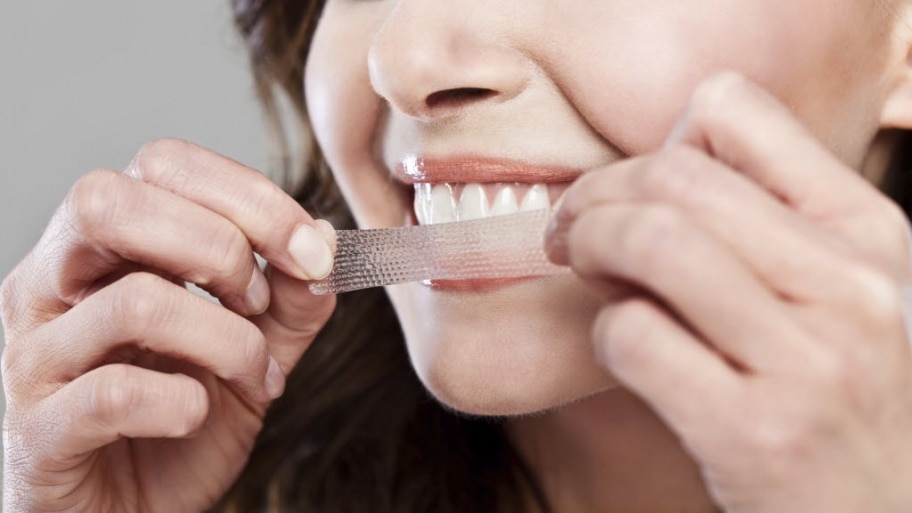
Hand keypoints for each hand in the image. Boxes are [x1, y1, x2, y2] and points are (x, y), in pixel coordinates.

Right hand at [0, 139, 335, 511]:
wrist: (128, 510)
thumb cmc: (178, 420)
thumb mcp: (253, 349)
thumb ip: (290, 299)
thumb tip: (325, 244)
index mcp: (105, 247)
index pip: (163, 164)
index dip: (250, 196)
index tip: (312, 251)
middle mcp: (52, 284)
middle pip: (111, 201)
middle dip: (220, 245)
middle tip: (259, 300)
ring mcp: (36, 354)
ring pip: (132, 302)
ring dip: (225, 339)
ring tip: (252, 373)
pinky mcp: (38, 429)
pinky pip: (112, 394)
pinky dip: (182, 404)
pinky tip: (196, 415)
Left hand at [547, 72, 911, 512]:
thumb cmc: (842, 400)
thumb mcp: (841, 295)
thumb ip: (763, 228)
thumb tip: (644, 180)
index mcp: (869, 233)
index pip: (734, 111)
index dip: (659, 143)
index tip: (632, 193)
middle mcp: (853, 286)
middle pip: (674, 177)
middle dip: (593, 197)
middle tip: (569, 234)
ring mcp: (812, 361)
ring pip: (652, 242)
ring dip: (589, 250)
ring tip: (586, 277)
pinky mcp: (758, 433)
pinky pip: (635, 338)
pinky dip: (603, 335)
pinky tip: (624, 353)